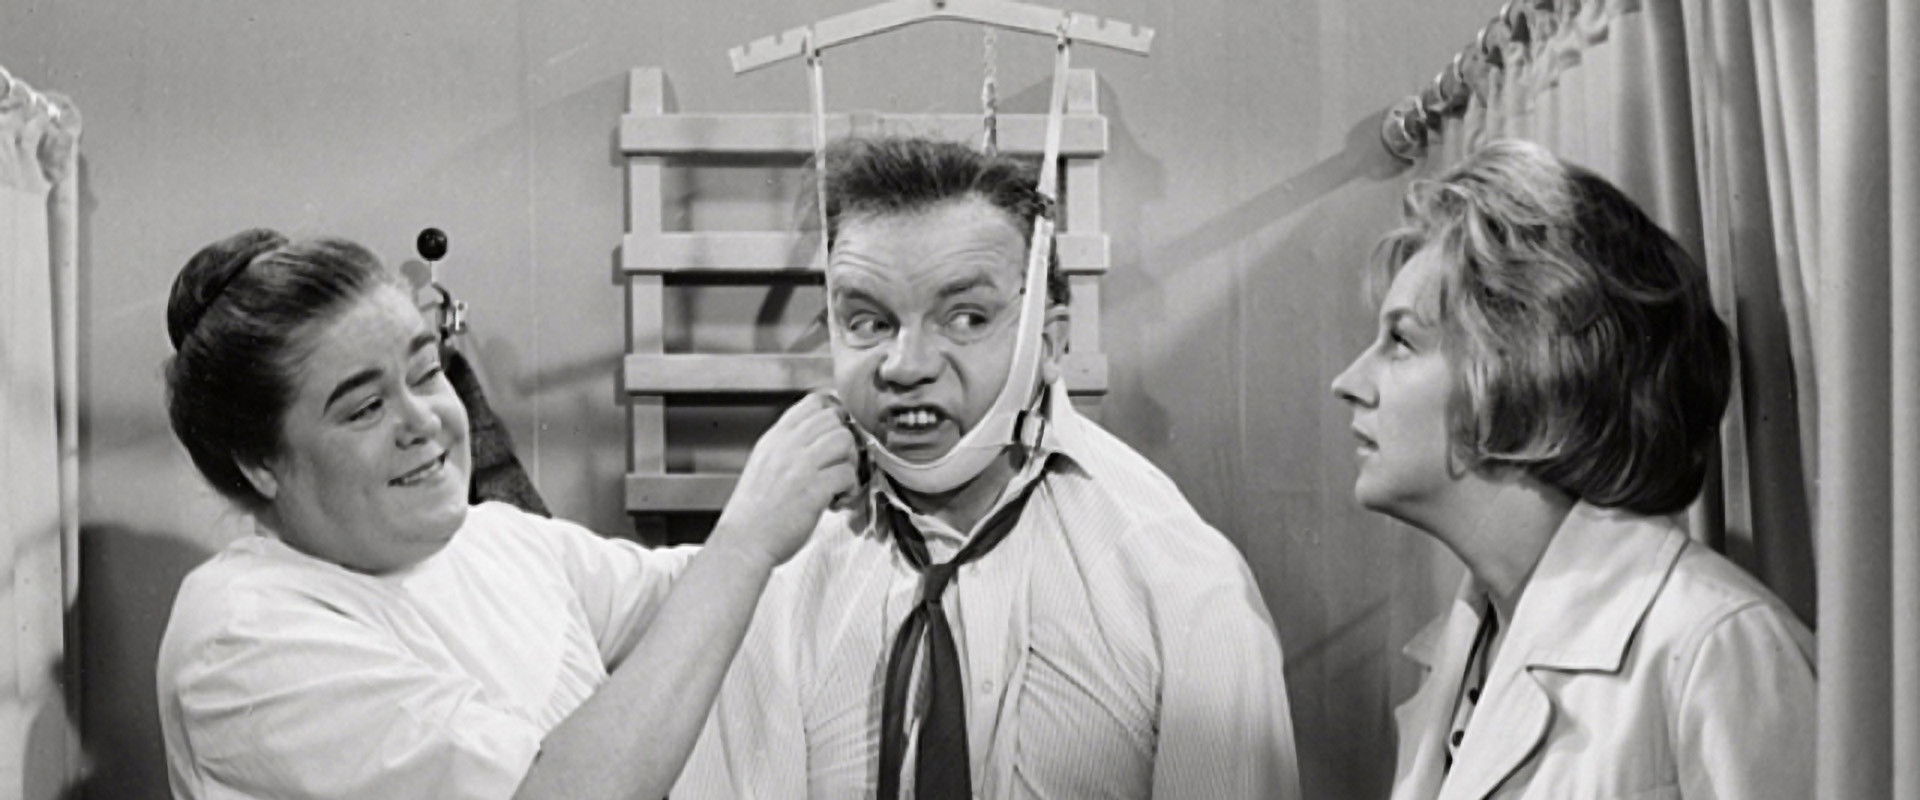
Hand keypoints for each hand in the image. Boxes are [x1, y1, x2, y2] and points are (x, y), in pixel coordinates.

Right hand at [711, 392, 859, 566]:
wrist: (743, 542)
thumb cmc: (754, 512)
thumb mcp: (763, 465)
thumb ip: (786, 447)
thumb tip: (818, 439)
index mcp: (774, 439)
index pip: (812, 403)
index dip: (832, 415)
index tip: (835, 434)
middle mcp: (787, 446)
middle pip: (833, 419)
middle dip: (843, 440)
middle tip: (839, 462)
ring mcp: (801, 466)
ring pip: (844, 440)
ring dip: (849, 461)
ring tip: (839, 481)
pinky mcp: (814, 489)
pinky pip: (847, 473)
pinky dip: (849, 488)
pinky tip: (838, 500)